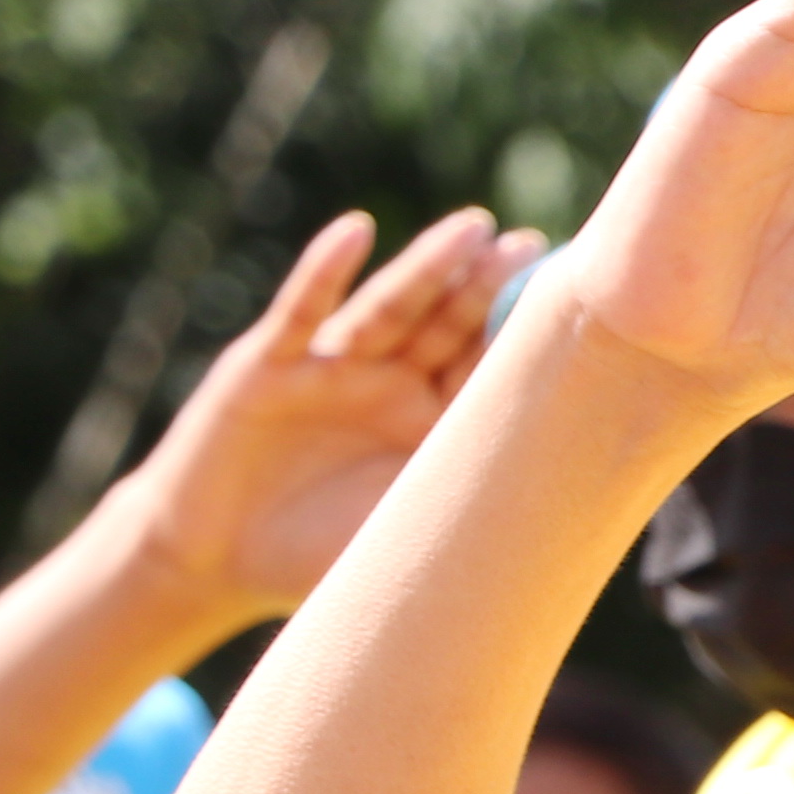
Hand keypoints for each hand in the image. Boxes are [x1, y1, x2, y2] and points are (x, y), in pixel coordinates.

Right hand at [113, 204, 534, 611]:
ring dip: (427, 268)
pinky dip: (324, 271)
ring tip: (475, 229)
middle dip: (488, 288)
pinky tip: (356, 231)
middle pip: (446, 327)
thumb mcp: (399, 536)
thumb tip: (569, 515)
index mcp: (427, 429)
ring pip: (387, 309)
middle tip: (536, 248)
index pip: (486, 372)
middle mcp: (385, 387)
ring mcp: (330, 369)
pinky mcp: (268, 364)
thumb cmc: (313, 560)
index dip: (525, 339)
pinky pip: (300, 312)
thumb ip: (461, 509)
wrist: (214, 563)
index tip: (579, 304)